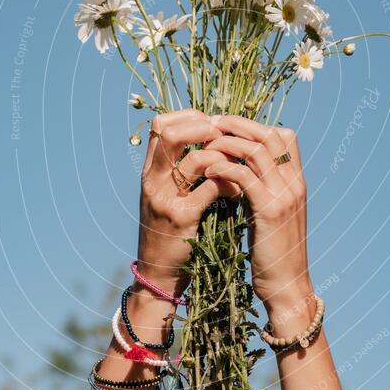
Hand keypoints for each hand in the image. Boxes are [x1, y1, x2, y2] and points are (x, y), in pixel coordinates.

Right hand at [137, 109, 237, 294]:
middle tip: (226, 138)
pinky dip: (231, 184)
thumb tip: (213, 140)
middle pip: (171, 134)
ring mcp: (165, 198)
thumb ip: (181, 170)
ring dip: (224, 157)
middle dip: (203, 129)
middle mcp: (152, 180)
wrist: (159, 272)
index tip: (211, 124)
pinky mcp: (182, 218)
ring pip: (195, 159)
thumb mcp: (167, 196)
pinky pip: (211, 188)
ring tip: (240, 165)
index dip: (187, 117)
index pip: (160, 126)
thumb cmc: (170, 231)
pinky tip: (240, 191)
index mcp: (149, 171)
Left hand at [203, 116, 312, 314]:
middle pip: (269, 135)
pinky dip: (223, 168)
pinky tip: (207, 170)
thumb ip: (263, 189)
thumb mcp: (272, 214)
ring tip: (204, 146)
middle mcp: (294, 183)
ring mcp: (285, 195)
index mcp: (296, 181)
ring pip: (256, 150)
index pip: (284, 135)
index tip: (227, 127)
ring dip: (226, 142)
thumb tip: (240, 171)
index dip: (254, 125)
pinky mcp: (269, 211)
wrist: (287, 286)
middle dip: (237, 125)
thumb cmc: (274, 252)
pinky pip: (244, 177)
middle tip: (210, 125)